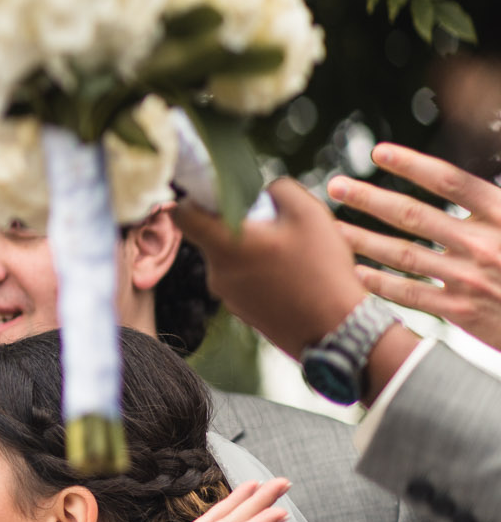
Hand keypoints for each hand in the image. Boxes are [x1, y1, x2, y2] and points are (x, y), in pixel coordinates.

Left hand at [174, 181, 367, 355]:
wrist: (338, 332)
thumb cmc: (322, 270)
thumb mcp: (309, 214)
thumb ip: (279, 189)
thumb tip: (264, 190)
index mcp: (224, 246)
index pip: (182, 215)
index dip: (195, 199)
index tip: (221, 197)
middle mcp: (216, 273)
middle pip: (213, 237)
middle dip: (239, 225)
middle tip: (275, 227)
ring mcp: (228, 298)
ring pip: (231, 260)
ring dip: (253, 251)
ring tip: (291, 255)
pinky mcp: (243, 314)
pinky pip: (244, 282)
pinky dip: (260, 274)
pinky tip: (292, 278)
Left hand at [332, 141, 500, 347]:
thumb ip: (492, 203)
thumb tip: (456, 182)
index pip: (452, 182)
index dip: (413, 165)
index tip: (379, 152)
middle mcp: (484, 245)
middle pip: (414, 215)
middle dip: (369, 198)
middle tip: (337, 185)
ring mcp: (471, 280)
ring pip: (404, 254)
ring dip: (364, 239)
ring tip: (335, 228)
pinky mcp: (463, 312)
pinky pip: (411, 293)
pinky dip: (381, 282)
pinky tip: (358, 272)